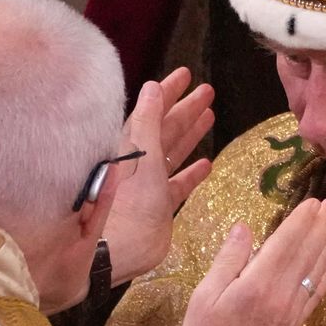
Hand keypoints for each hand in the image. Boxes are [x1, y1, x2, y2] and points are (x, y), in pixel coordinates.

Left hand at [103, 68, 214, 284]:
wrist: (115, 250)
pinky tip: (206, 164)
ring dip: (191, 134)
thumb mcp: (140, 156)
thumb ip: (146, 121)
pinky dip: (191, 173)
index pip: (151, 110)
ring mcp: (150, 183)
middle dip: (186, 108)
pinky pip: (178, 183)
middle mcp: (140, 161)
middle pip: (166, 127)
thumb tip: (152, 86)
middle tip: (207, 91)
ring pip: (173, 151)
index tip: (185, 74)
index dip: (168, 91)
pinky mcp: (159, 206)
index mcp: (131, 145)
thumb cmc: (125, 201)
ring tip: (210, 116)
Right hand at [182, 198, 325, 325]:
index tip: (312, 202)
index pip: (287, 243)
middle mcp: (282, 296)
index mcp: (258, 285)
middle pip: (308, 253)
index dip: (302, 220)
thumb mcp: (206, 294)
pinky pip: (317, 290)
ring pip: (317, 269)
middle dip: (321, 225)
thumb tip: (242, 227)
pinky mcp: (296, 320)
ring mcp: (292, 310)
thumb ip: (228, 259)